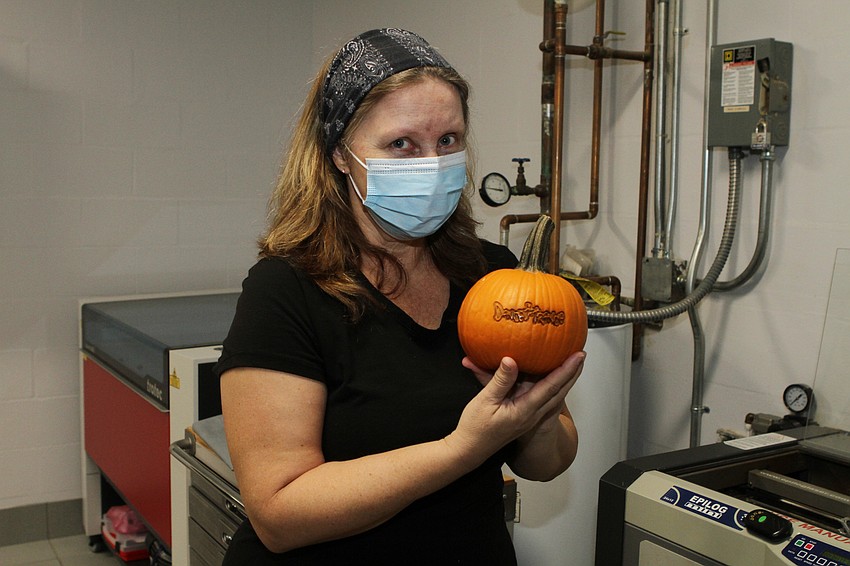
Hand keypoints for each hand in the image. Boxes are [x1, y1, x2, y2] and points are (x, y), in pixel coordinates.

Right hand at [445, 352, 584, 467]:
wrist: (470, 450)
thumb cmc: (475, 428)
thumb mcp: (485, 401)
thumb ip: (500, 380)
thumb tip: (511, 361)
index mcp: (525, 410)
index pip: (551, 386)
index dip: (566, 370)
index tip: (577, 356)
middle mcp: (532, 414)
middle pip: (559, 391)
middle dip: (572, 373)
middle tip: (581, 355)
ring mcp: (529, 416)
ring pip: (553, 395)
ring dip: (564, 379)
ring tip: (572, 363)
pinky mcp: (524, 415)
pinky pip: (542, 397)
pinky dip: (551, 385)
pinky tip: (549, 376)